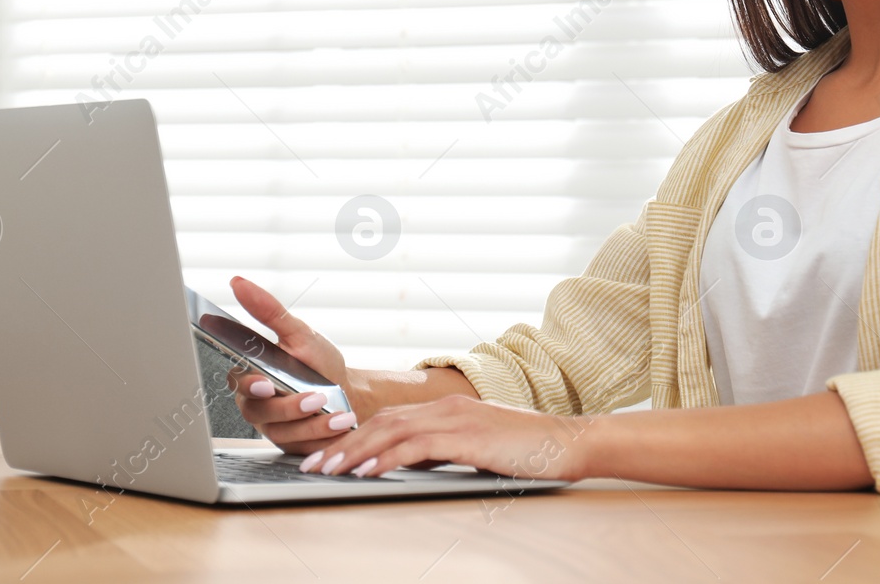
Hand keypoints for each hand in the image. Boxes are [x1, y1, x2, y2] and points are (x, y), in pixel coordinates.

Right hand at [223, 275, 366, 453]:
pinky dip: (322, 435)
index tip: (266, 384)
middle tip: (315, 398)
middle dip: (289, 407)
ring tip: (339, 413)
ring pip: (282, 430)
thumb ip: (268, 311)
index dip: (250, 385)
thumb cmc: (319, 364)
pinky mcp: (290, 445)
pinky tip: (340, 424)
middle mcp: (257, 404)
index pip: (239, 381)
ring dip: (313, 423)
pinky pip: (300, 445)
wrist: (349, 394)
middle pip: (259, 411)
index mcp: (252, 374)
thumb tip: (239, 283)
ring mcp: (273, 427)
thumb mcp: (298, 333)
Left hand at [299, 393, 592, 481]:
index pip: (388, 419)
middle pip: (380, 422)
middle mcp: (445, 407)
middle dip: (341, 444)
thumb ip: (446, 450)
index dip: (354, 436)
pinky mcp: (466, 437)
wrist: (567, 443)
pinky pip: (415, 448)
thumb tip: (414, 465)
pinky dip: (385, 459)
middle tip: (311, 464)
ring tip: (327, 470)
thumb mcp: (478, 448)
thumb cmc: (528, 451)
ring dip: (353, 452)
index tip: (327, 455)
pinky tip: (366, 472)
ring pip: (390, 432)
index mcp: (447, 408)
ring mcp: (455, 419)